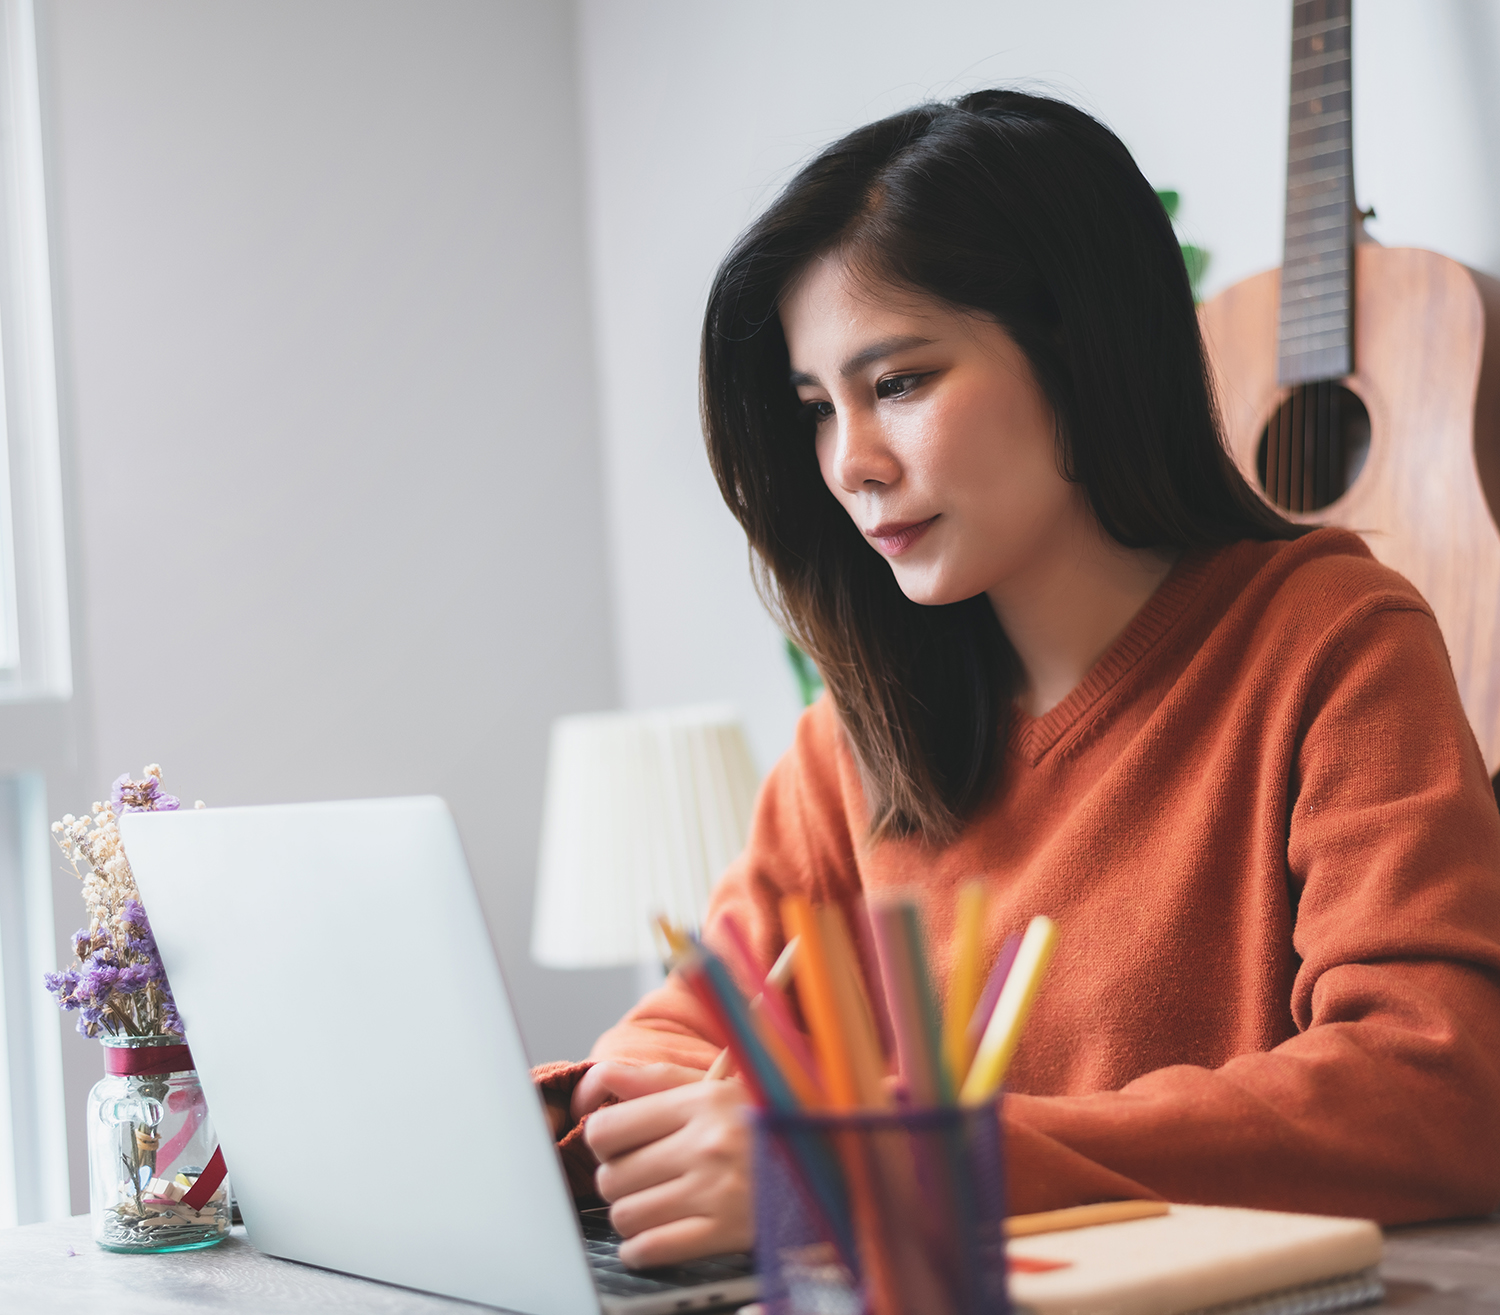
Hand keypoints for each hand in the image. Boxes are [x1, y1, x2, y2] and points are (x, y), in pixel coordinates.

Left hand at [581, 1061, 753, 1267]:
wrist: (832, 1163)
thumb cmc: (767, 1122)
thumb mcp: (721, 1088)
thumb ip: (659, 1082)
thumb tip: (603, 1075)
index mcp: (702, 1102)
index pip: (608, 1129)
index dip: (602, 1142)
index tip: (615, 1146)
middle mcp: (707, 1145)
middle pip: (612, 1177)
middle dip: (616, 1181)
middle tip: (635, 1178)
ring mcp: (716, 1192)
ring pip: (627, 1215)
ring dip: (628, 1216)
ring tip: (647, 1206)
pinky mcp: (726, 1233)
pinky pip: (653, 1249)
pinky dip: (639, 1250)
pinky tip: (648, 1241)